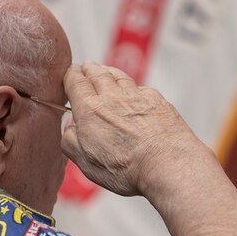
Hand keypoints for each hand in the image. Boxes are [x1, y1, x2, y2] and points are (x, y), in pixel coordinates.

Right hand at [60, 62, 204, 196]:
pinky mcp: (157, 101)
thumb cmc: (127, 168)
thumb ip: (71, 142)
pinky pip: (141, 88)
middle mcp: (112, 97)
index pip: (75, 82)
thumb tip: (69, 129)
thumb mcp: (86, 163)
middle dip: (89, 69)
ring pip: (119, 77)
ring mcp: (136, 97)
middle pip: (97, 74)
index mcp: (90, 110)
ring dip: (109, 72)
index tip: (69, 74)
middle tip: (85, 67)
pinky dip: (133, 87)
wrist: (167, 164)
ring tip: (104, 71)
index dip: (70, 76)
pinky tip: (134, 91)